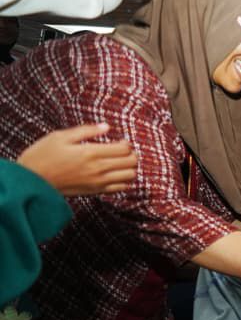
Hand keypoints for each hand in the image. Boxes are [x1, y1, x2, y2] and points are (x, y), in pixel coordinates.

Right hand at [17, 123, 137, 195]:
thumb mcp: (60, 136)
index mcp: (90, 153)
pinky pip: (120, 188)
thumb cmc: (42, 155)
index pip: (124, 149)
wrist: (31, 181)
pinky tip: (114, 174)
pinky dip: (124, 180)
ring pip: (130, 176)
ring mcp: (98, 182)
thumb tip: (107, 127)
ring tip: (119, 162)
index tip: (120, 141)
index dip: (126, 143)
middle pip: (131, 162)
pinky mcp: (95, 192)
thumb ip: (86, 131)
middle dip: (131, 154)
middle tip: (122, 151)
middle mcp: (98, 169)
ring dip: (130, 167)